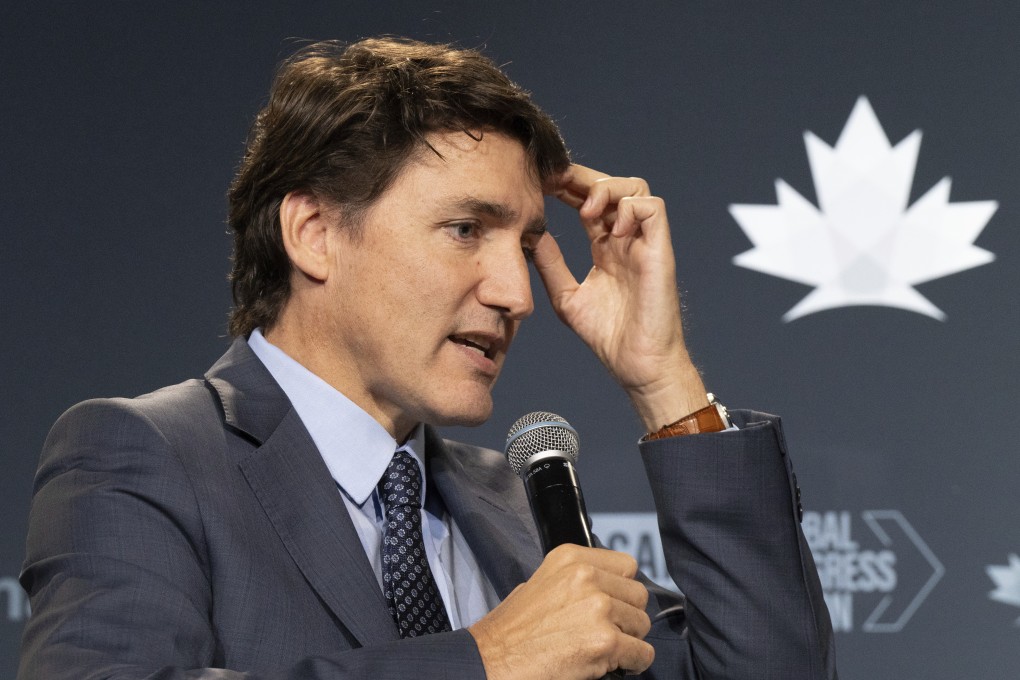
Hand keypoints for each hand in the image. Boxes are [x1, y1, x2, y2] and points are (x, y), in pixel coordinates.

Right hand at [468, 544, 653, 679]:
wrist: (492, 660)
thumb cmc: (511, 630)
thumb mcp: (540, 583)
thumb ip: (576, 580)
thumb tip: (607, 590)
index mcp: (571, 558)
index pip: (627, 566)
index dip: (622, 589)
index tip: (614, 604)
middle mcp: (587, 577)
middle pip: (638, 595)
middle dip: (627, 616)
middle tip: (608, 631)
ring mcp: (599, 608)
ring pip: (642, 624)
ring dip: (629, 640)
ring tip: (604, 649)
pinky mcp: (605, 641)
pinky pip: (642, 654)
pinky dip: (633, 663)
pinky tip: (614, 665)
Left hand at [534, 164, 707, 430]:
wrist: (636, 365)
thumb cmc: (609, 337)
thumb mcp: (566, 296)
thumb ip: (551, 265)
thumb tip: (532, 235)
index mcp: (606, 248)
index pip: (588, 202)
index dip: (567, 188)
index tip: (540, 186)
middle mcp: (627, 240)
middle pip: (612, 186)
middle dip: (582, 177)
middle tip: (555, 180)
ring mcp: (645, 243)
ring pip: (636, 188)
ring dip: (607, 189)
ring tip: (585, 210)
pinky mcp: (660, 250)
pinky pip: (653, 208)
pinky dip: (630, 208)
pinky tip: (610, 229)